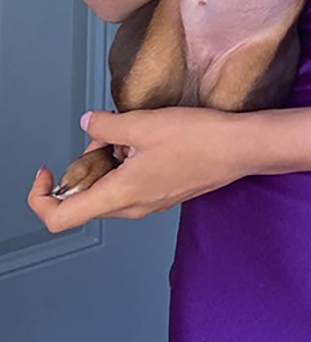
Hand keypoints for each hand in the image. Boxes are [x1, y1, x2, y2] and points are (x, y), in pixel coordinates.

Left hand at [26, 106, 247, 230]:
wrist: (240, 148)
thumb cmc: (197, 139)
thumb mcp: (143, 123)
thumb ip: (107, 125)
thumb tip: (88, 123)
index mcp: (119, 195)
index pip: (59, 217)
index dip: (40, 196)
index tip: (47, 169)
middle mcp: (131, 207)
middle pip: (83, 198)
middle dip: (83, 165)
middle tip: (104, 134)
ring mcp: (149, 204)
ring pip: (108, 189)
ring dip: (106, 162)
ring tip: (129, 132)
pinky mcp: (163, 194)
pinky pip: (130, 185)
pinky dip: (126, 165)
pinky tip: (147, 140)